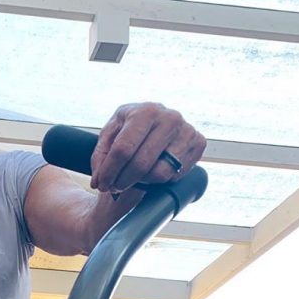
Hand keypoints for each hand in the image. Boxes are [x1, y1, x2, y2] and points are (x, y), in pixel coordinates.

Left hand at [90, 103, 206, 193]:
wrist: (153, 123)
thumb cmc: (128, 130)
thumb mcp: (109, 136)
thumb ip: (100, 158)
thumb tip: (99, 182)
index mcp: (145, 111)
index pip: (123, 150)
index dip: (109, 172)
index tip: (102, 185)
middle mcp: (170, 117)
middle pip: (141, 164)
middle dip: (123, 181)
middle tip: (115, 186)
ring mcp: (187, 130)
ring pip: (160, 173)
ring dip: (142, 181)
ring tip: (134, 176)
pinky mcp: (198, 143)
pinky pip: (176, 175)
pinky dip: (161, 180)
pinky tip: (153, 170)